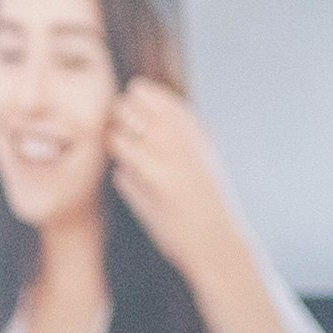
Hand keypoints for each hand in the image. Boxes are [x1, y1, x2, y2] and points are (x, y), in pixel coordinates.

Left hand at [103, 76, 260, 297]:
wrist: (218, 241)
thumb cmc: (209, 195)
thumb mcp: (203, 149)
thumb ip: (177, 125)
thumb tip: (137, 97)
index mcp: (189, 122)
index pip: (141, 91)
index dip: (133, 103)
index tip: (139, 119)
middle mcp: (173, 135)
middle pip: (121, 109)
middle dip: (119, 124)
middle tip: (131, 142)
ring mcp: (156, 160)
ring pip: (115, 139)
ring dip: (120, 153)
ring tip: (138, 168)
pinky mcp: (142, 187)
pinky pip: (118, 173)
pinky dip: (127, 181)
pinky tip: (146, 193)